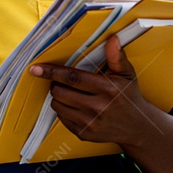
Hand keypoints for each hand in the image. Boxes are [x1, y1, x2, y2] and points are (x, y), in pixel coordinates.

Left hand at [30, 35, 159, 146]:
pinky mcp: (84, 134)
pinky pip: (62, 119)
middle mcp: (98, 107)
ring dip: (58, 97)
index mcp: (107, 89)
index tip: (35, 68)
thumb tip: (113, 39)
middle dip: (55, 84)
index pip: (73, 78)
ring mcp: (90, 123)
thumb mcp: (127, 75)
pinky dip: (63, 110)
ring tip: (69, 93)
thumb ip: (117, 57)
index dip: (52, 72)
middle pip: (60, 92)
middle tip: (62, 81)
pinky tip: (75, 106)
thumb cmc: (129, 96)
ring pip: (58, 106)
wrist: (137, 128)